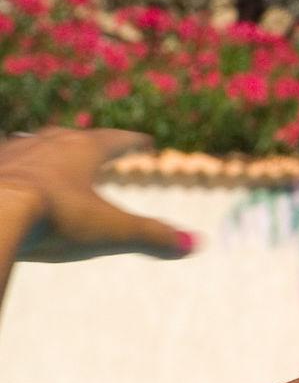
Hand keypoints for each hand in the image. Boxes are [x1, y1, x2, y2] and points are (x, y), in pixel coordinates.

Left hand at [0, 127, 193, 262]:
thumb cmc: (55, 218)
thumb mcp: (111, 231)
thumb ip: (152, 236)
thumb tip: (196, 244)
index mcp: (80, 150)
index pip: (114, 141)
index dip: (132, 143)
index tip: (146, 141)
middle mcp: (44, 143)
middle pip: (70, 138)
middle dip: (86, 142)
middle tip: (95, 143)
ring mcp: (11, 154)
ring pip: (31, 145)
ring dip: (44, 150)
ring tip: (47, 153)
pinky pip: (5, 164)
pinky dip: (15, 168)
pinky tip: (13, 175)